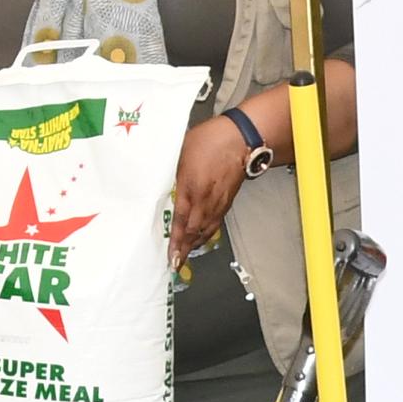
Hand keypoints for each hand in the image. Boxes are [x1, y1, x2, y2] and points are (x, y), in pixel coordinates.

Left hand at [172, 109, 252, 260]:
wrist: (240, 139)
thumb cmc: (210, 140)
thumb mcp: (181, 152)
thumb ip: (172, 172)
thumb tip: (162, 183)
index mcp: (191, 187)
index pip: (181, 221)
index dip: (176, 241)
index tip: (171, 256)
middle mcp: (205, 199)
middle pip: (194, 231)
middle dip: (185, 249)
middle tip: (176, 263)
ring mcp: (218, 201)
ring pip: (206, 230)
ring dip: (195, 244)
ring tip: (186, 254)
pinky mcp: (227, 200)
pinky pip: (215, 223)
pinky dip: (207, 234)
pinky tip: (202, 237)